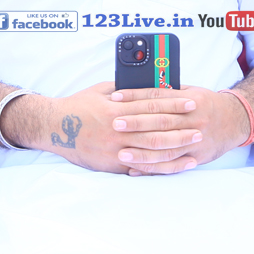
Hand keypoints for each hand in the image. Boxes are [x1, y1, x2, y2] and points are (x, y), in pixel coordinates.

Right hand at [35, 82, 202, 173]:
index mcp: (116, 108)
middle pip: (156, 127)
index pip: (151, 104)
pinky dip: (161, 165)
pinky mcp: (113, 164)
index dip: (173, 102)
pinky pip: (142, 166)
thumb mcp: (99, 91)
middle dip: (181, 125)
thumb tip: (146, 86)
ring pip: (152, 148)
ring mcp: (116, 148)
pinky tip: (176, 163)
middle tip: (200, 125)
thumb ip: (123, 90)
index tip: (190, 101)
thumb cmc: (77, 106)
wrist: (53, 127)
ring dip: (176, 145)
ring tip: (193, 142)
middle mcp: (118, 129)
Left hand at [111, 85, 249, 174]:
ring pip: (166, 148)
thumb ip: (166, 92)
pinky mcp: (196, 157)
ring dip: (142, 152)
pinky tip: (135, 170)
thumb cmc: (205, 104)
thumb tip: (136, 88)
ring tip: (121, 152)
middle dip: (136, 123)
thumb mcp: (189, 91)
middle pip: (160, 122)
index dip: (135, 97)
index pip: (157, 97)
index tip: (115, 98)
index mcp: (189, 100)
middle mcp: (193, 120)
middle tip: (114, 123)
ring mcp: (195, 141)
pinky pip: (172, 165)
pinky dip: (153, 168)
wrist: (236, 120)